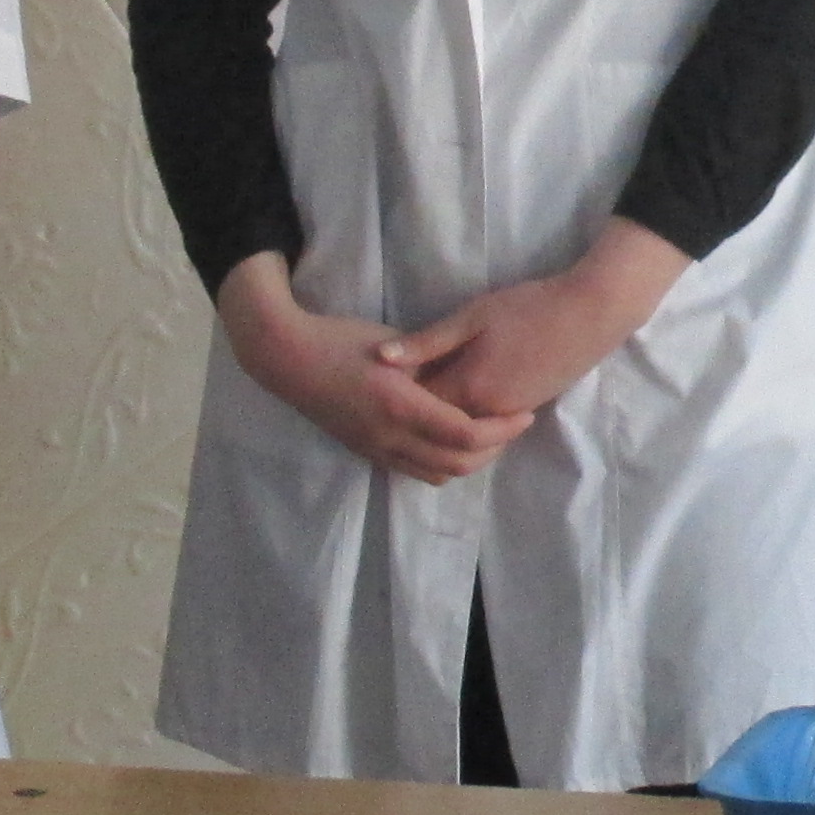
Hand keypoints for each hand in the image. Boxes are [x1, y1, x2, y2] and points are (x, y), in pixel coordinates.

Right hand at [216, 257, 534, 487]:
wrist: (289, 359)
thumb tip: (470, 375)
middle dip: (494, 450)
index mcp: (401, 405)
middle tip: (513, 426)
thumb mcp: (395, 346)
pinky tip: (454, 439)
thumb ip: (432, 364)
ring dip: (470, 461)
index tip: (525, 414)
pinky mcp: (367, 452)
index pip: (466, 434)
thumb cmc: (343, 340)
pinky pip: (415, 471)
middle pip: (458, 464)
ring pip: (437, 474)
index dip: (502, 429)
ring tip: (490, 434)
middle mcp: (390, 437)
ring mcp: (376, 450)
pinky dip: (443, 463)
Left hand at [408, 221, 687, 424]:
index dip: (398, 395)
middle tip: (399, 388)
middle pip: (439, 423)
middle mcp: (486, 410)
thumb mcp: (474, 315)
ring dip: (444, 413)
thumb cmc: (530, 307)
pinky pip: (486, 421)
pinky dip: (469, 411)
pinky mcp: (528, 408)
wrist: (592, 313)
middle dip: (418, 410)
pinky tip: (464, 387)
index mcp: (468, 386)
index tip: (382, 378)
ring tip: (428, 388)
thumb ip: (428, 341)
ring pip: (464, 425)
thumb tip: (379, 359)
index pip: (418, 407)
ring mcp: (509, 414)